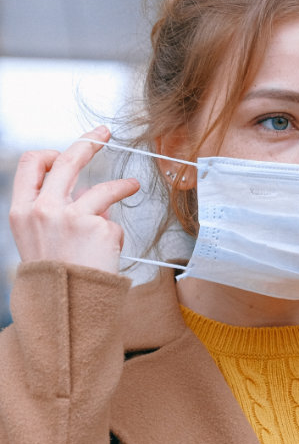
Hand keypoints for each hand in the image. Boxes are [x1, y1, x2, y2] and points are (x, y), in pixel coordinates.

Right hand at [9, 126, 139, 274]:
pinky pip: (113, 223)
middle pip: (68, 160)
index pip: (32, 164)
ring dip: (122, 186)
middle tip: (104, 134)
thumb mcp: (41, 240)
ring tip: (132, 185)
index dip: (53, 153)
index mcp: (22, 210)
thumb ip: (59, 213)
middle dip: (88, 141)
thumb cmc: (55, 276)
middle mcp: (43, 209)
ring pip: (102, 189)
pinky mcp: (97, 226)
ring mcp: (71, 216)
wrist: (63, 308)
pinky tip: (108, 250)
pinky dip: (113, 235)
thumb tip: (90, 197)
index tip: (69, 150)